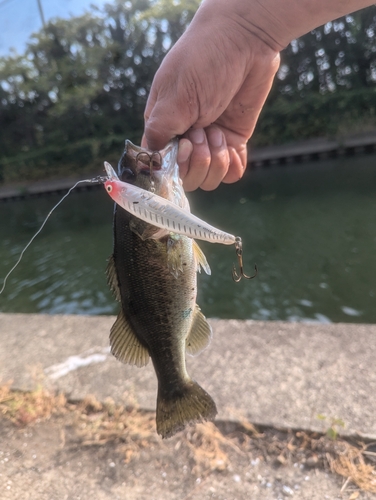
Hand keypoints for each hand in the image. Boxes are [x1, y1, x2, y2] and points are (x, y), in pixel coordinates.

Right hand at [143, 2, 279, 190]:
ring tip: (220, 132)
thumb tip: (151, 163)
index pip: (162, 168)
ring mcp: (209, 142)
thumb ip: (159, 132)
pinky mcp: (233, 140)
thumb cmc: (202, 61)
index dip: (176, 166)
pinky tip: (234, 149)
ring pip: (209, 179)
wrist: (244, 40)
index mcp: (163, 128)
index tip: (187, 145)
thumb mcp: (175, 97)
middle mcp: (185, 139)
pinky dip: (233, 167)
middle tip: (205, 131)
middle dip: (198, 162)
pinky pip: (232, 172)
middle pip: (187, 179)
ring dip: (217, 161)